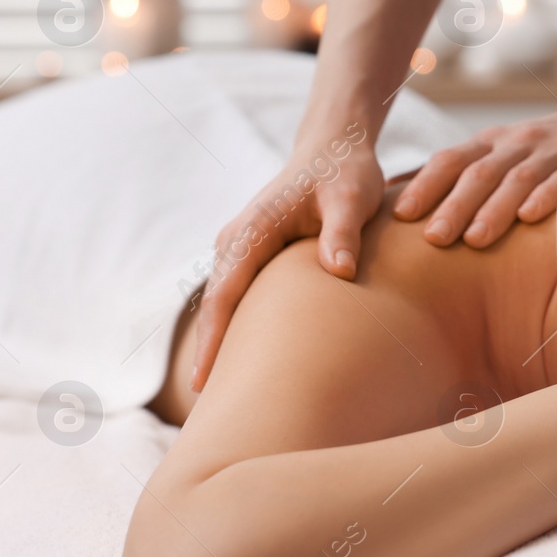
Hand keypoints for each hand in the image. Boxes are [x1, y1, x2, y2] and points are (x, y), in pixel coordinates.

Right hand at [190, 137, 382, 390]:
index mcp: (252, 230)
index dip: (214, 340)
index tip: (205, 381)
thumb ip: (343, 233)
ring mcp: (240, 248)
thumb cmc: (345, 172)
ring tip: (225, 397)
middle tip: (212, 409)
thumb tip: (338, 272)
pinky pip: (238, 297)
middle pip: (217, 307)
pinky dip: (237, 327)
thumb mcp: (351, 198)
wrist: (334, 147)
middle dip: (212, 354)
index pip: (225, 294)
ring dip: (222, 344)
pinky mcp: (251, 255)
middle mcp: (236, 240)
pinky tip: (247, 361)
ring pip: (225, 304)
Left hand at [391, 93, 556, 247]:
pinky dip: (544, 196)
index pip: (450, 160)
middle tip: (434, 238)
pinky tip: (529, 217)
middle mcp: (514, 144)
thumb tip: (389, 197)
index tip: (401, 215)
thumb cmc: (531, 152)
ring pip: (516, 179)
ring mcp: (548, 152)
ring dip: (494, 209)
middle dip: (455, 205)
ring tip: (475, 240)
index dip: (425, 185)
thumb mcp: (491, 153)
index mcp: (487, 143)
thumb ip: (449, 174)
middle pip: (479, 173)